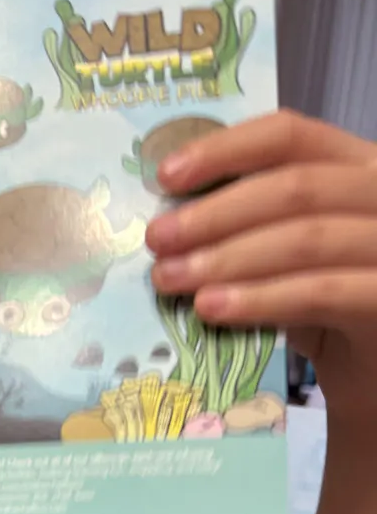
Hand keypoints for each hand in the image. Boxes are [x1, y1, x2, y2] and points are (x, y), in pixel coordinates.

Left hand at [149, 111, 376, 415]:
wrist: (372, 376)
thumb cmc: (326, 314)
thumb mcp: (287, 261)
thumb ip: (249, 232)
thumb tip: (169, 225)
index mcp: (359, 168)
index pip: (291, 136)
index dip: (225, 150)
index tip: (165, 177)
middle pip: (295, 187)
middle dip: (215, 215)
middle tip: (158, 241)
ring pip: (305, 239)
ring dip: (227, 259)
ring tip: (170, 279)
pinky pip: (319, 292)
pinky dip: (260, 299)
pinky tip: (210, 309)